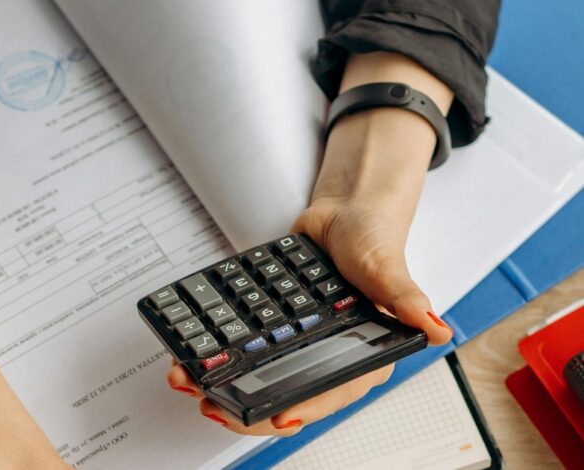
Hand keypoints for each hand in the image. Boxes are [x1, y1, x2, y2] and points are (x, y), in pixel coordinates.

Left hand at [167, 51, 454, 435]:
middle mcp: (331, 354)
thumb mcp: (387, 267)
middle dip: (249, 407)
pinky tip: (195, 356)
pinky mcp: (278, 326)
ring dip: (228, 386)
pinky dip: (224, 355)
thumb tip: (438, 328)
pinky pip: (250, 347)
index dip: (305, 408)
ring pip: (264, 376)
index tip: (276, 418)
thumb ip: (407, 299)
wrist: (343, 212)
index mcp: (365, 353)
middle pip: (289, 393)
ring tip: (193, 384)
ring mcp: (302, 342)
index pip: (332, 391)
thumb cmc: (373, 240)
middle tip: (214, 406)